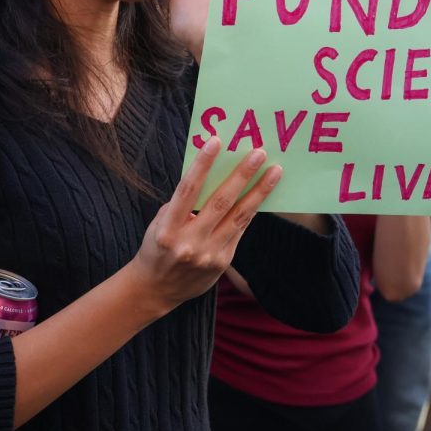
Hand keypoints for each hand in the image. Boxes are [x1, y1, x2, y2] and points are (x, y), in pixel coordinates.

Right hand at [130, 135, 280, 314]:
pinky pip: (239, 230)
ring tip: (274, 171)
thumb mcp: (159, 223)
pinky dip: (250, 210)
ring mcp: (208, 255)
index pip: (187, 190)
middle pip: (220, 202)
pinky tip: (261, 194)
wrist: (155, 289)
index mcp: (167, 229)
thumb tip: (210, 177)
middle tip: (258, 154)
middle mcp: (189, 243)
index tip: (216, 142)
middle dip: (242, 175)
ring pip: (238, 217)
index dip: (202, 165)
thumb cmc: (157, 247)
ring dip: (259, 192)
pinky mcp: (222, 262)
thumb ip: (182, 205)